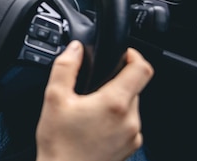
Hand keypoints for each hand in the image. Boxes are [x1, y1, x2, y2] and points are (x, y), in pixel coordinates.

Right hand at [35, 41, 153, 160]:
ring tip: (88, 110)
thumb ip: (65, 67)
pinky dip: (115, 119)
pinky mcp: (130, 148)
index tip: (122, 53)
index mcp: (115, 103)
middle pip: (134, 87)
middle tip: (91, 88)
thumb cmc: (59, 144)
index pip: (142, 69)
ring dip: (114, 101)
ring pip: (130, 106)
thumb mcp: (54, 98)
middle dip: (115, 82)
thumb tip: (75, 48)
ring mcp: (132, 136)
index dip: (134, 55)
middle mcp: (130, 120)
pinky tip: (93, 126)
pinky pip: (128, 124)